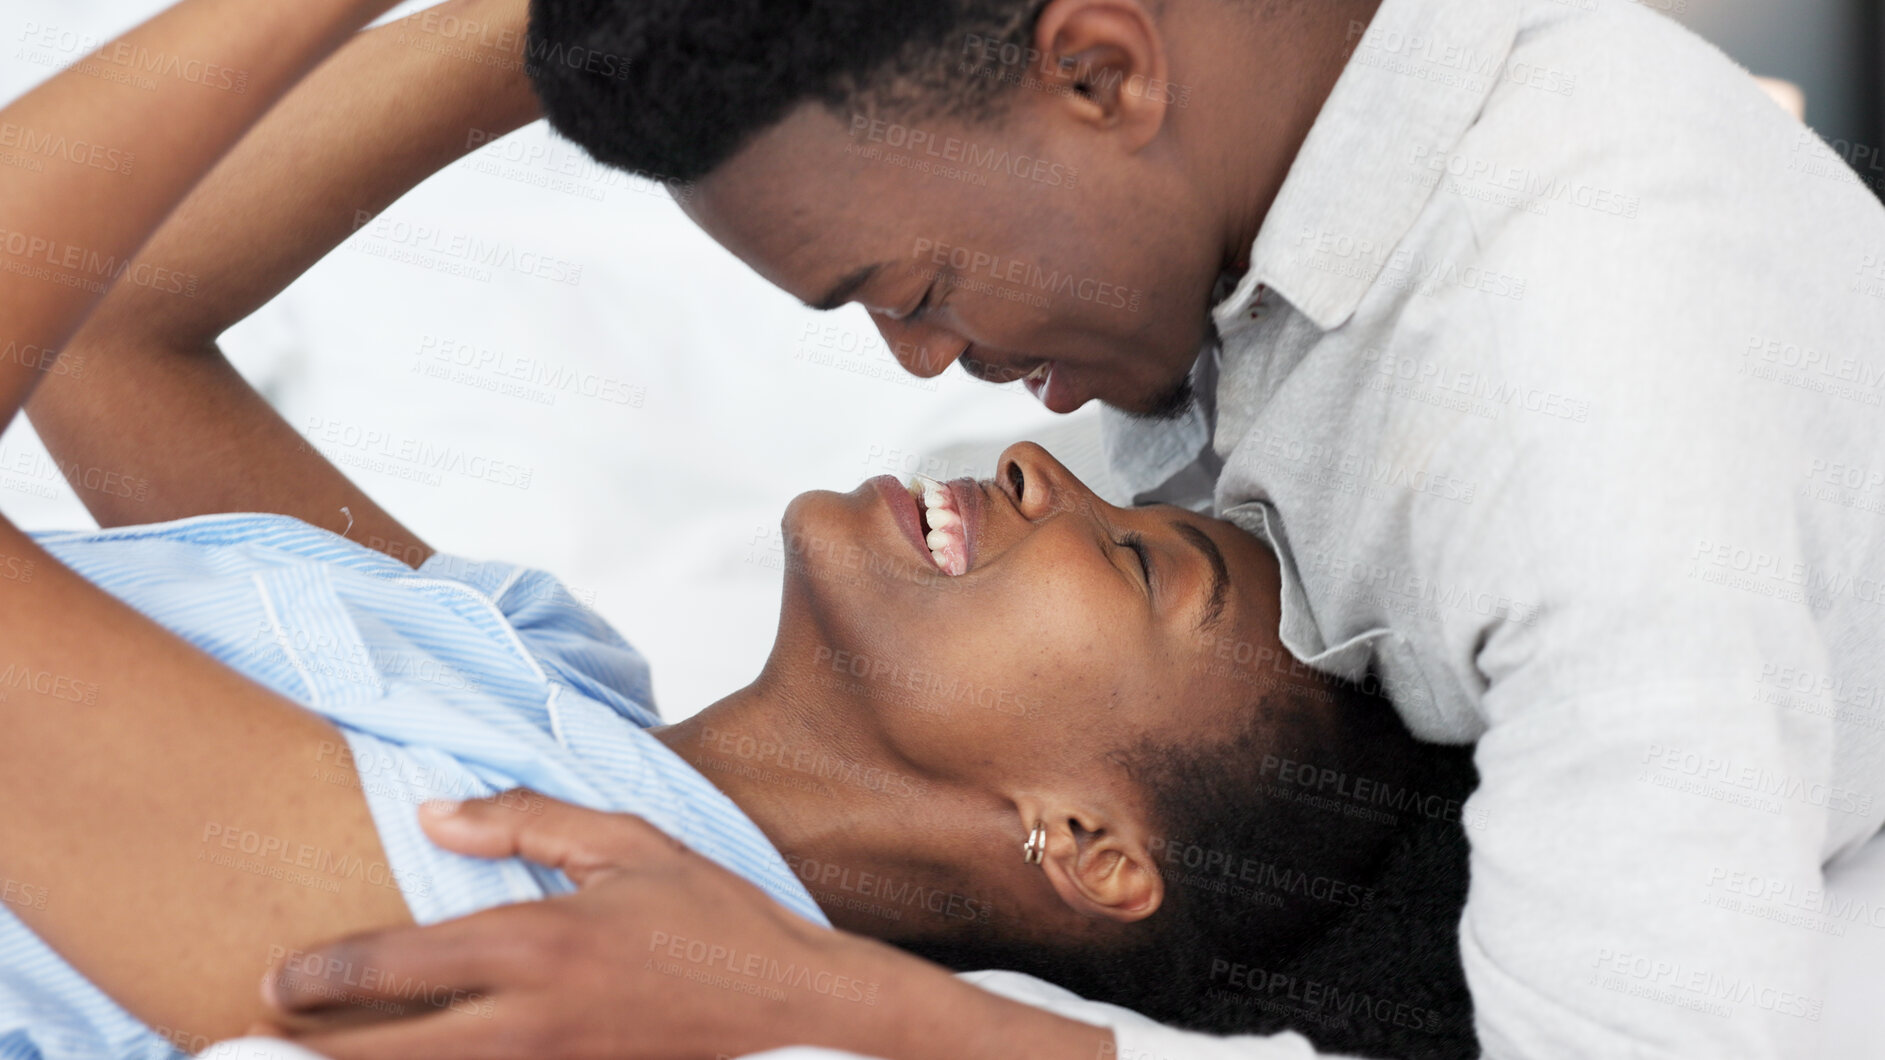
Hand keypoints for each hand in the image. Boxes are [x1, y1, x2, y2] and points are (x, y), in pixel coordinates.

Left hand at [252, 793, 937, 1058]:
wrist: (804, 1020)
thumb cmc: (721, 927)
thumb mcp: (632, 845)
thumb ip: (526, 819)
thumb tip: (433, 816)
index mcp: (538, 944)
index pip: (393, 966)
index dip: (317, 978)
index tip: (275, 980)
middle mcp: (528, 1023)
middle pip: (382, 1055)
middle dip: (301, 1053)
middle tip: (245, 1043)